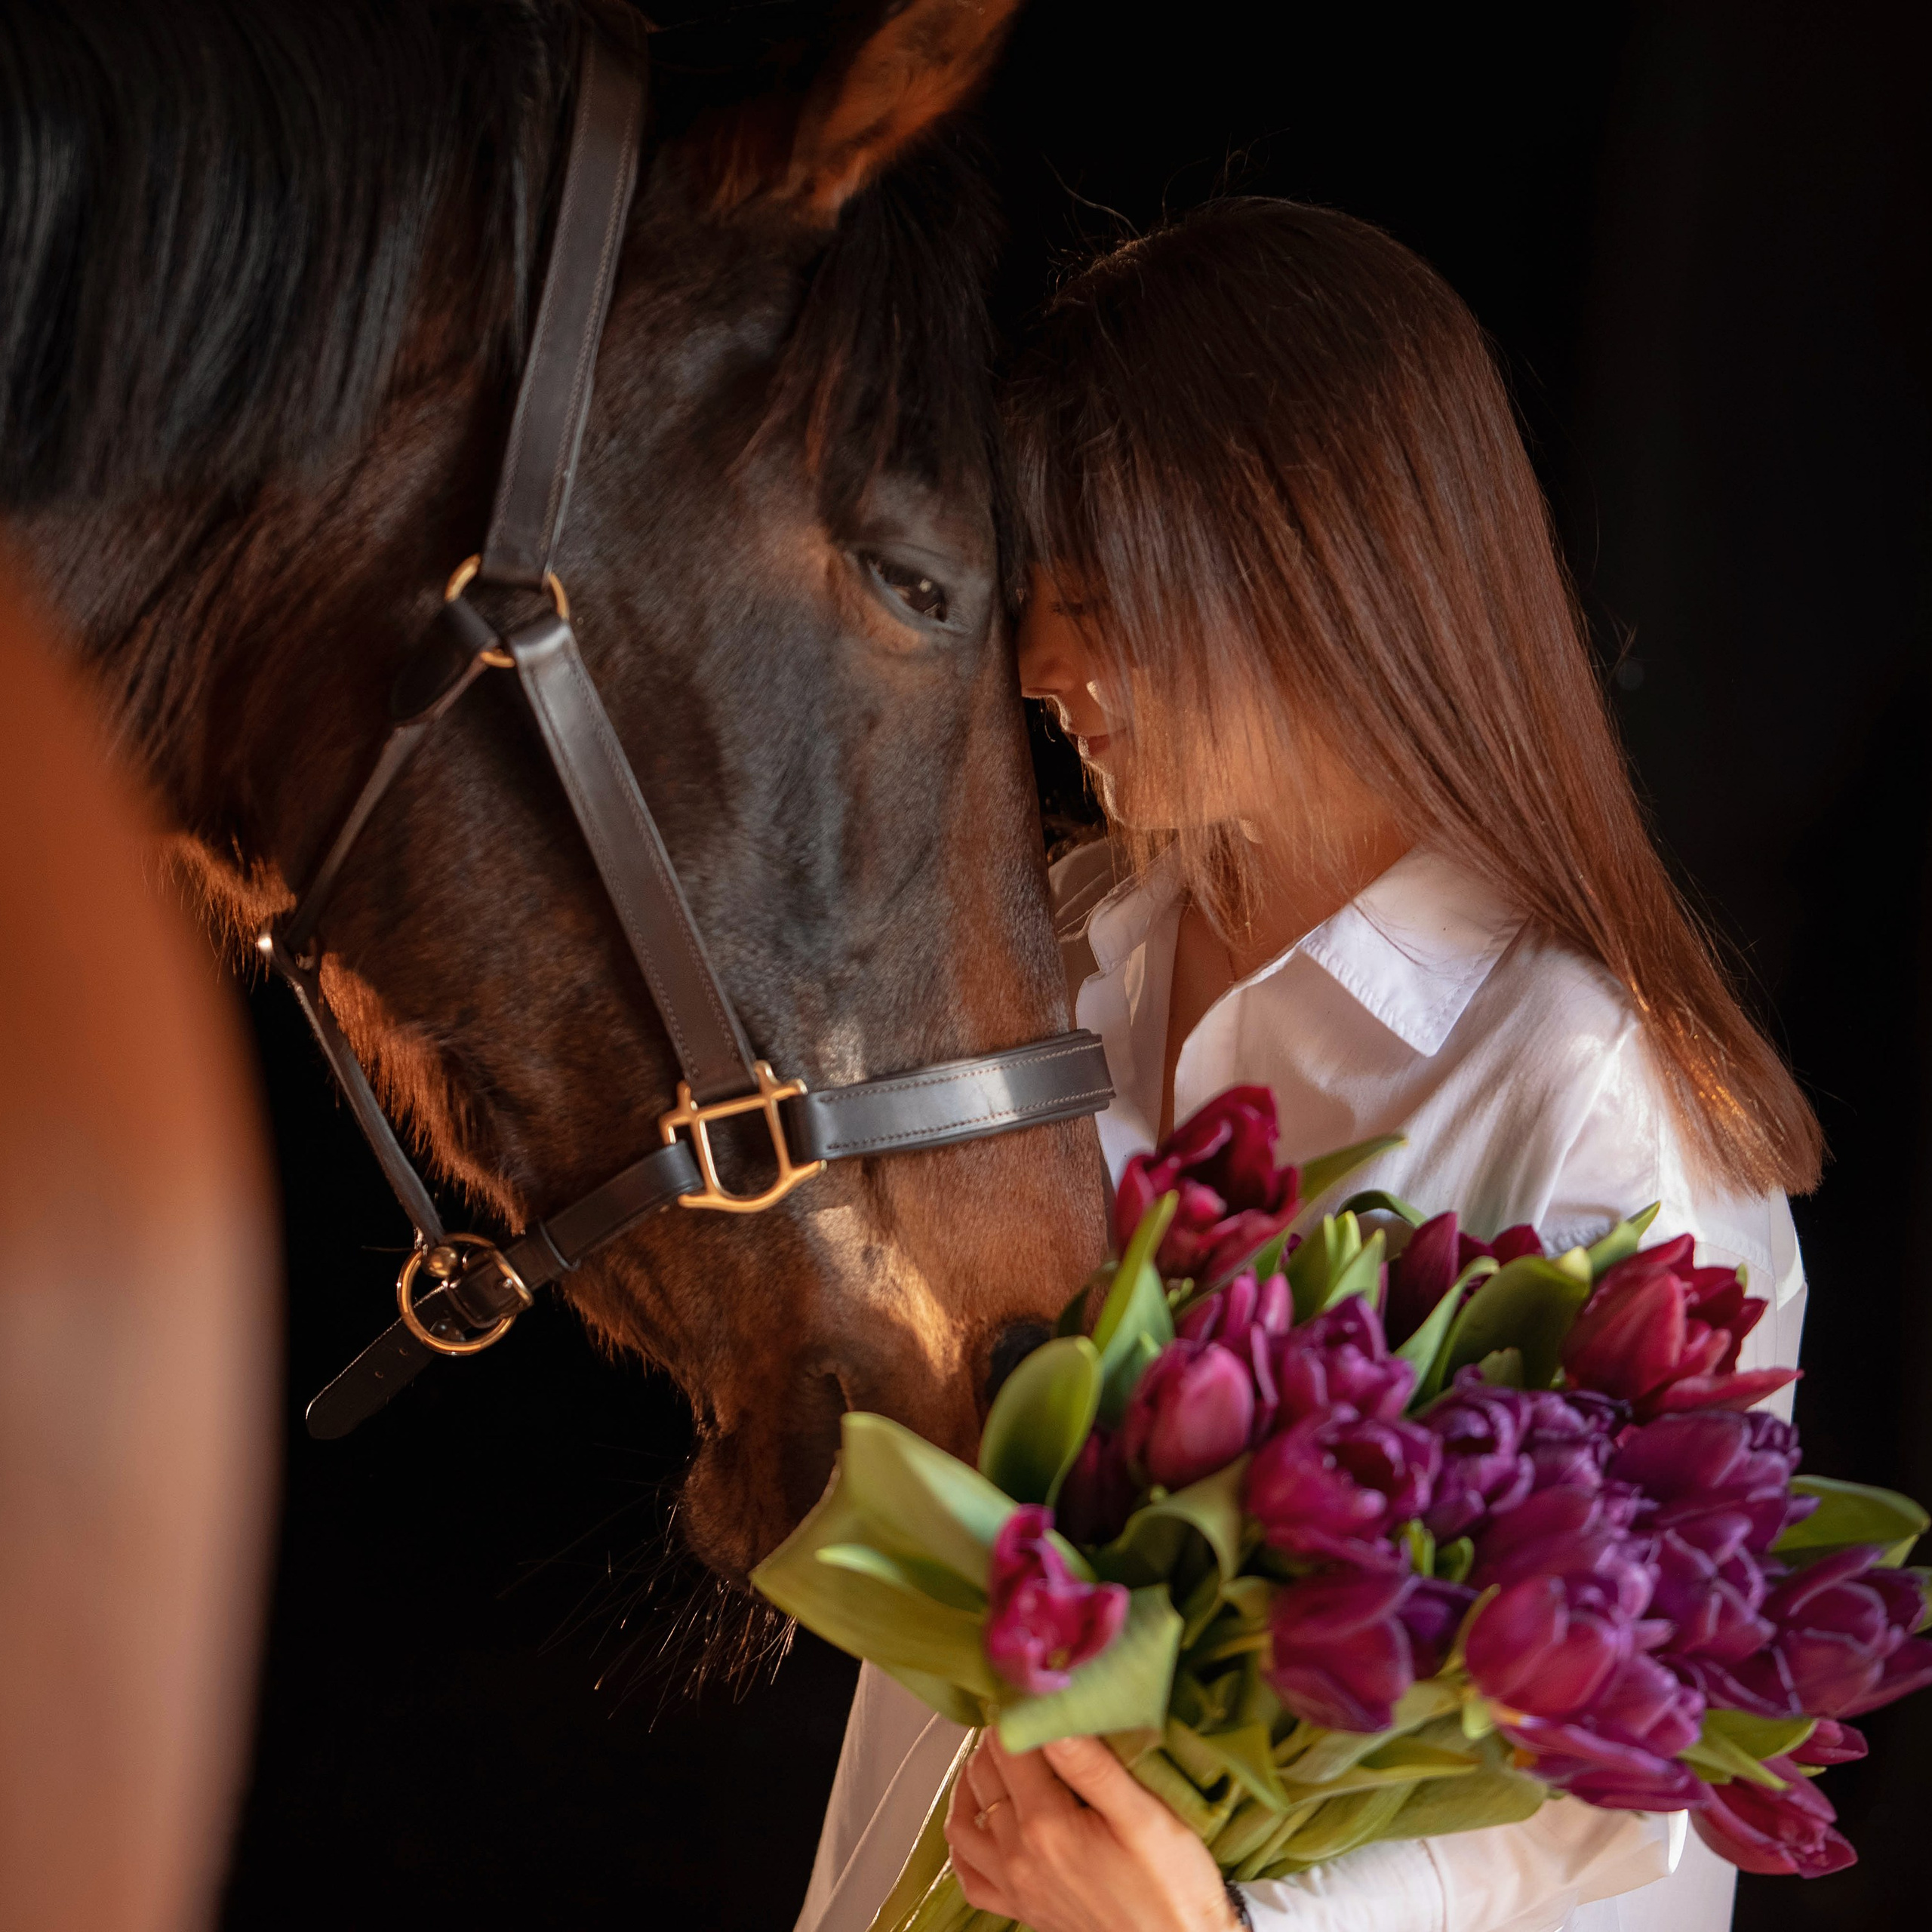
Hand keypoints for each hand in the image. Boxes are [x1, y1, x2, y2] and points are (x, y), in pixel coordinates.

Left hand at [942, 1729, 1241, 1931]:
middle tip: (1024, 1716)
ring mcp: (1015, 1887)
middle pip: (983, 1777)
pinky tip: (981, 1822)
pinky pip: (969, 1877)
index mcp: (1047, 1826)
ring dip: (972, 1783)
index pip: (1010, 1748)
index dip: (1018, 1713)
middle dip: (996, 1740)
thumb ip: (1093, 1767)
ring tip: (999, 1758)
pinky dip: (963, 1845)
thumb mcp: (1145, 1817)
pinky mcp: (1021, 1910)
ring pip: (962, 1822)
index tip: (1034, 1693)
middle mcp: (1018, 1857)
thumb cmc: (1172, 1888)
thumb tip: (1052, 1719)